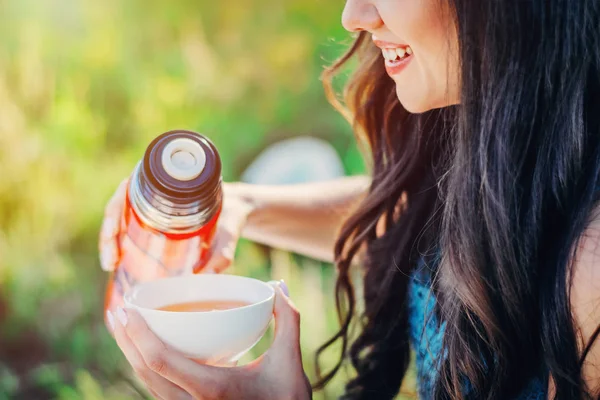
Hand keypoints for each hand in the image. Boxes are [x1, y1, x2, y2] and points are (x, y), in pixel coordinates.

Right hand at [99, 180, 254, 273]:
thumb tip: (206, 278)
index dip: (113, 212)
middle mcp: (156, 190)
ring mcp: (154, 204)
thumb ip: (224, 250)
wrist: (240, 209)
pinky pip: (131, 227)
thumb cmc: (233, 213)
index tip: (113, 236)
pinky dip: (121, 243)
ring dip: (110, 240)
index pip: (128, 189)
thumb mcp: (231, 227)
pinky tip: (117, 263)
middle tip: (110, 262)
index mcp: (168, 182)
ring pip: (121, 219)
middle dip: (108, 234)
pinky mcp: (156, 219)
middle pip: (119, 206)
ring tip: (111, 266)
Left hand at [106, 283, 311, 399]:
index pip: (161, 361)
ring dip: (132, 355)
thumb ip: (288, 320)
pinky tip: (147, 352)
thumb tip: (279, 286)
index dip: (137, 334)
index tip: (127, 309)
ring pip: (149, 385)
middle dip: (126, 341)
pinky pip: (160, 391)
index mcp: (213, 389)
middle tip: (118, 312)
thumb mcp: (290, 362)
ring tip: (124, 329)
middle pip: (145, 373)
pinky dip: (147, 368)